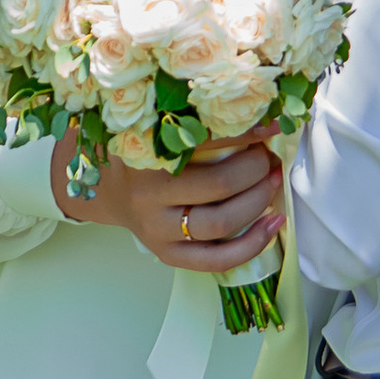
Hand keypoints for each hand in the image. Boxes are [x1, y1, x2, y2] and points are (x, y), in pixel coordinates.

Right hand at [53, 125, 284, 274]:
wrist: (106, 189)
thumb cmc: (141, 152)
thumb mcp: (155, 128)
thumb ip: (194, 123)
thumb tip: (260, 118)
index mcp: (145, 154)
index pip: (204, 142)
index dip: (245, 133)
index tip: (272, 124)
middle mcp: (149, 195)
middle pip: (217, 185)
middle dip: (255, 169)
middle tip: (268, 156)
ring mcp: (157, 230)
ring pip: (219, 223)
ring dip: (258, 200)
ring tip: (273, 181)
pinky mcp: (167, 254)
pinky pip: (215, 260)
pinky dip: (252, 244)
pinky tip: (273, 223)